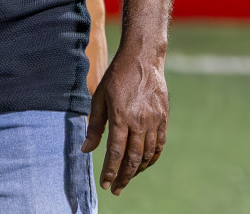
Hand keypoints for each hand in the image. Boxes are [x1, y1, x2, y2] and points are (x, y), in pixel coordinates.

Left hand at [83, 45, 169, 194]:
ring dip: (137, 170)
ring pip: (148, 154)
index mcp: (120, 116)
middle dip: (124, 176)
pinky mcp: (163, 119)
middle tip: (116, 189)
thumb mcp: (98, 98)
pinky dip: (151, 158)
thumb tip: (86, 149)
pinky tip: (143, 164)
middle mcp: (139, 122)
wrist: (142, 60)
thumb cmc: (116, 78)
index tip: (106, 184)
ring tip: (127, 178)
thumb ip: (94, 126)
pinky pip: (159, 145)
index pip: (116, 152)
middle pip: (133, 158)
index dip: (111, 170)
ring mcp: (154, 121)